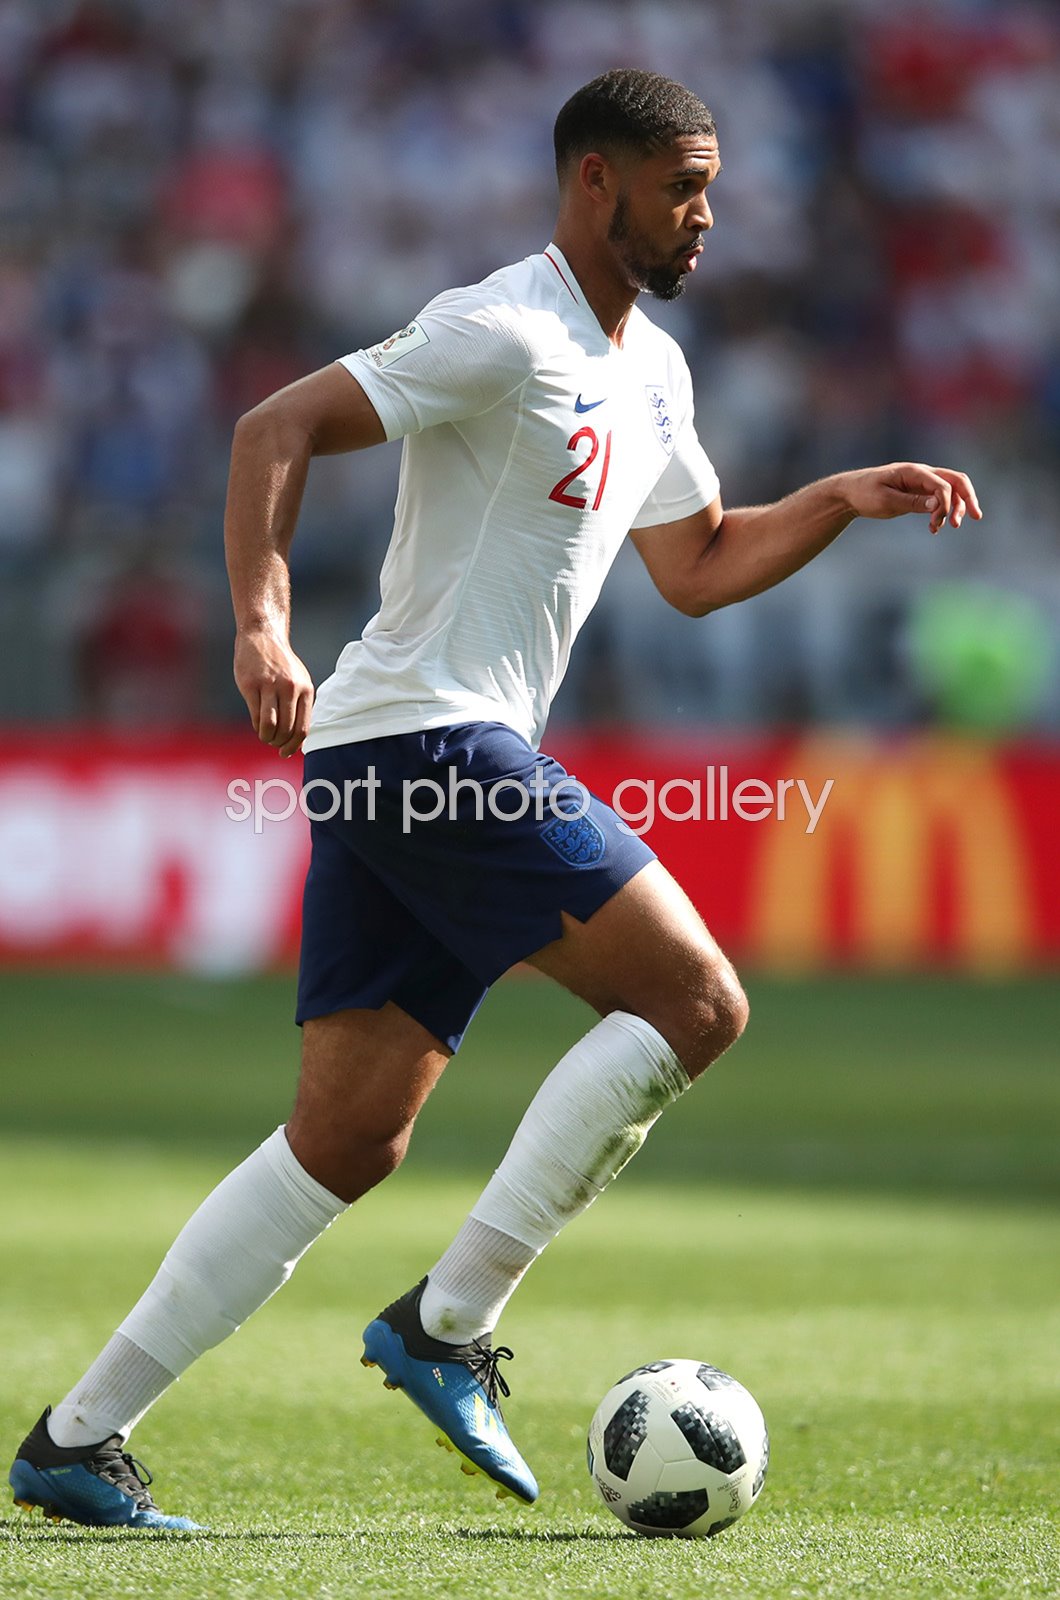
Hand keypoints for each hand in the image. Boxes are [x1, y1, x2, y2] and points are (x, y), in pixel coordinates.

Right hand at [234, 628, 314, 757]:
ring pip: (270, 725)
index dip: (294, 746)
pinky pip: (255, 715)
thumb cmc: (282, 665)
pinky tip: (257, 725)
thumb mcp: (299, 681)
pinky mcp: (250, 685)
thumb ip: (301, 707)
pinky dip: (256, 726)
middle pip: (286, 730)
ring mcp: (269, 685)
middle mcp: (290, 688)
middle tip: (273, 744)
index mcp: (305, 689)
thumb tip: (300, 741)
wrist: (262, 636)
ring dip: (267, 737)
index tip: (286, 753)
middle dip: (279, 743)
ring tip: (265, 736)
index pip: (303, 728)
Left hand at [843, 463, 982, 534]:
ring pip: (951, 490)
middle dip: (968, 499)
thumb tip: (937, 505)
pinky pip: (939, 499)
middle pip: (956, 480)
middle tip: (976, 517)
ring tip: (951, 526)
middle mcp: (922, 474)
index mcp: (914, 472)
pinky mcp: (919, 493)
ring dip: (956, 507)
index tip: (936, 523)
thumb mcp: (886, 501)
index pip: (942, 485)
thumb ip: (912, 502)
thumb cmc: (865, 494)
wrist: (850, 493)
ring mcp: (922, 482)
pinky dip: (942, 511)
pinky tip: (934, 527)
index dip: (946, 504)